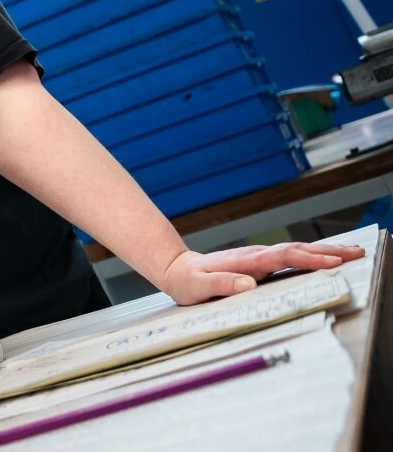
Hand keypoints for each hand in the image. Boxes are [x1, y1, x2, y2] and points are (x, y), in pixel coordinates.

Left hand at [156, 243, 365, 304]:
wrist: (178, 269)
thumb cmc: (188, 281)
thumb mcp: (198, 286)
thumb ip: (221, 284)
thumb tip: (248, 284)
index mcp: (246, 261)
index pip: (283, 257)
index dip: (308, 259)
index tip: (332, 261)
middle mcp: (257, 256)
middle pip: (298, 250)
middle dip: (328, 251)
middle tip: (357, 253)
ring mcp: (261, 257)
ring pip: (298, 251)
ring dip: (326, 251)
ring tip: (353, 253)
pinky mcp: (262, 262)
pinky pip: (293, 257)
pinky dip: (313, 256)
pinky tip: (328, 258)